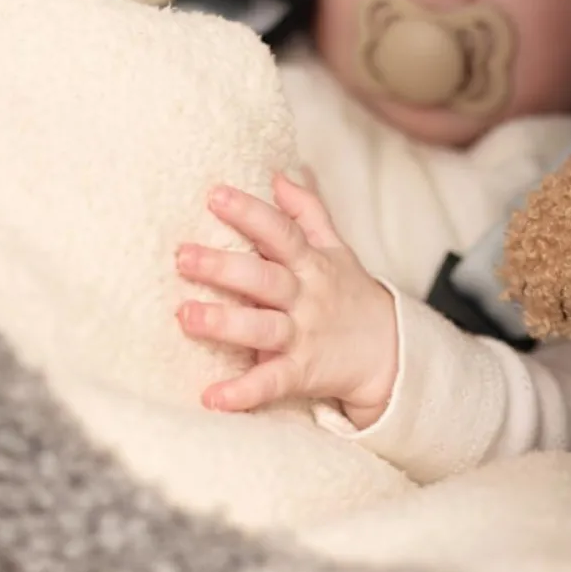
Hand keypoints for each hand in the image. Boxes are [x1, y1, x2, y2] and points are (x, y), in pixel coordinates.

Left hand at [175, 173, 397, 427]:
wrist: (389, 352)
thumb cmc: (350, 294)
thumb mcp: (336, 249)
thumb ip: (308, 212)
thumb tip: (280, 174)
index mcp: (311, 263)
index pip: (280, 232)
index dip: (250, 212)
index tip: (215, 195)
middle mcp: (306, 296)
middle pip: (263, 278)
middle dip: (223, 267)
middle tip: (181, 256)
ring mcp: (303, 335)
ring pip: (262, 327)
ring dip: (224, 323)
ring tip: (185, 316)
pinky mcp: (301, 373)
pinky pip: (271, 382)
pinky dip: (243, 392)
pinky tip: (212, 397)